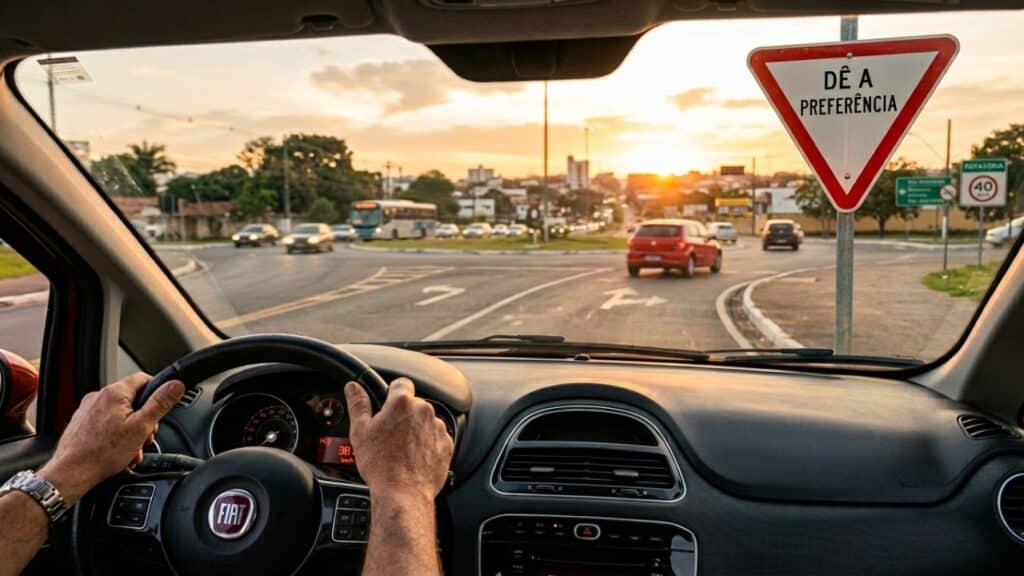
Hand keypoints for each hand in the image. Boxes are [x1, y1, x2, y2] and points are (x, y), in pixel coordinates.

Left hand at [38, 373, 184, 504]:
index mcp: (115, 393)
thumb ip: (160, 403)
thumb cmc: (102, 453)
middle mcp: (98, 396)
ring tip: (130, 449)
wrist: (71, 472)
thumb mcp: (141, 427)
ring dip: (130, 429)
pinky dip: (114, 434)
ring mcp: (88, 409)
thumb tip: (175, 385)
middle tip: (144, 436)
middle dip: (143, 419)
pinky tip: (116, 450)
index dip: (157, 393)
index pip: (143, 379)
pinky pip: (105, 422)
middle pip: (132, 399)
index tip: (160, 407)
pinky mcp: (81, 422)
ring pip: (119, 413)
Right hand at [344, 378, 453, 503]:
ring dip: (415, 429)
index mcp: (402, 403)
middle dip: (402, 415)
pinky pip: (436, 437)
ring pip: (425, 421)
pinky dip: (427, 443)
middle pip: (413, 404)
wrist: (403, 494)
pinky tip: (413, 457)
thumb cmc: (381, 465)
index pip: (401, 383)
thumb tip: (353, 387)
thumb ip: (359, 404)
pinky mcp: (446, 444)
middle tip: (388, 434)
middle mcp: (424, 411)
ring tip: (401, 449)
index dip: (391, 393)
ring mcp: (438, 428)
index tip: (386, 404)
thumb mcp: (360, 432)